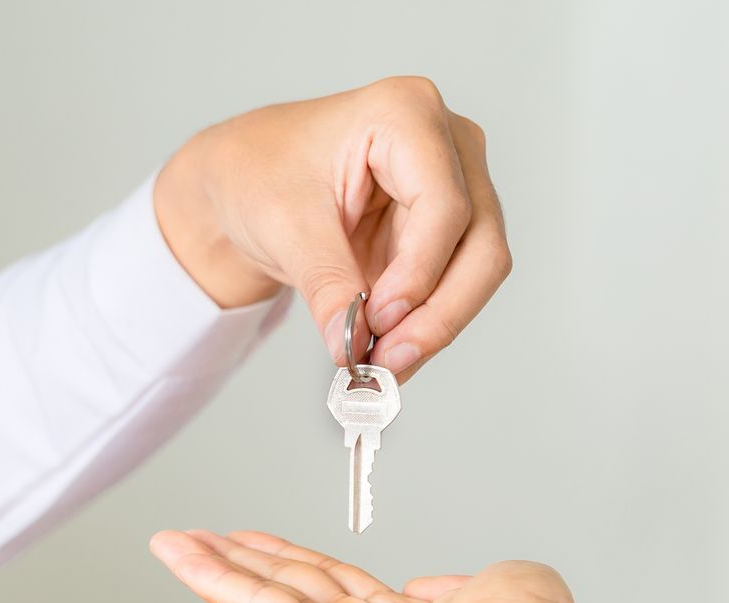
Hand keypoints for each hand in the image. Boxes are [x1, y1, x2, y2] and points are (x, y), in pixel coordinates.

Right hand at [147, 530, 606, 602]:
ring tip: (172, 541)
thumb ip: (465, 582)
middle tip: (198, 538)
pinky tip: (179, 552)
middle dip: (242, 562)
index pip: (337, 588)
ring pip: (265, 598)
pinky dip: (211, 576)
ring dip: (214, 568)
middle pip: (291, 590)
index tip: (259, 541)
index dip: (295, 561)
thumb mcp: (500, 585)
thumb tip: (439, 584)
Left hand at [154, 77, 510, 380]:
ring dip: (434, 326)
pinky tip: (388, 350)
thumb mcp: (282, 224)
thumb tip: (352, 347)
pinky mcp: (451, 233)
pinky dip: (425, 326)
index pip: (444, 204)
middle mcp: (448, 145)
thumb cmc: (261, 172)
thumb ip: (325, 284)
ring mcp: (458, 187)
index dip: (420, 271)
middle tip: (389, 361)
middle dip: (438, 312)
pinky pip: (457, 289)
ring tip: (381, 363)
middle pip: (480, 243)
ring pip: (478, 272)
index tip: (380, 320)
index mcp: (407, 113)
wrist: (248, 183)